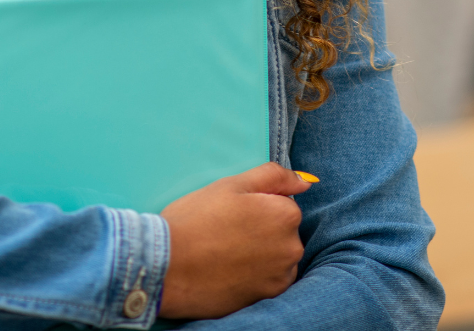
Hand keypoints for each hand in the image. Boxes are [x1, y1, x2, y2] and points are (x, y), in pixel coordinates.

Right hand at [158, 162, 311, 319]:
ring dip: (260, 251)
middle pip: (282, 229)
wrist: (168, 267)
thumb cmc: (198, 218)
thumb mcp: (233, 184)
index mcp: (286, 214)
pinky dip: (256, 273)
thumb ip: (274, 176)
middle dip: (261, 227)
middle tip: (226, 229)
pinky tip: (231, 268)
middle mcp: (292, 247)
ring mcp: (280, 276)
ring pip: (277, 254)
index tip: (233, 210)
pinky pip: (270, 278)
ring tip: (226, 250)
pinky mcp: (267, 298)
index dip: (256, 203)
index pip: (282, 201)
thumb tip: (305, 181)